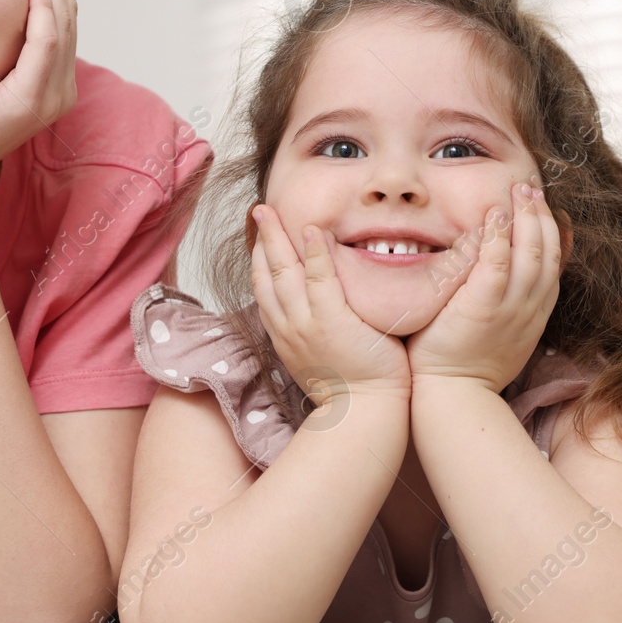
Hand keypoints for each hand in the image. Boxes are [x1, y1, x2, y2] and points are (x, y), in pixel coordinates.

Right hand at [249, 204, 411, 407]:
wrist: (362, 413)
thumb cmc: (350, 387)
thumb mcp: (317, 355)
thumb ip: (313, 328)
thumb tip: (317, 309)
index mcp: (284, 333)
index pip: (264, 287)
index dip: (260, 257)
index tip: (261, 235)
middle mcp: (288, 326)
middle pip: (266, 273)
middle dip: (261, 239)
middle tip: (259, 210)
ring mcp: (306, 323)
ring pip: (285, 271)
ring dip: (277, 237)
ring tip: (272, 209)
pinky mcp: (331, 321)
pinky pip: (320, 279)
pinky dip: (315, 252)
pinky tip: (313, 229)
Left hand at [405, 181, 561, 394]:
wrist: (454, 396)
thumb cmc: (466, 365)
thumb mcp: (500, 333)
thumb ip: (505, 303)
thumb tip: (502, 276)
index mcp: (534, 312)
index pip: (554, 263)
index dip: (554, 231)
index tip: (546, 208)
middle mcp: (530, 307)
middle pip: (549, 250)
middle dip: (542, 215)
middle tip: (531, 188)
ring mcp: (510, 307)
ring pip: (531, 252)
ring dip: (527, 217)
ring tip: (519, 190)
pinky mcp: (484, 306)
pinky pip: (497, 263)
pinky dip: (499, 236)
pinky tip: (495, 215)